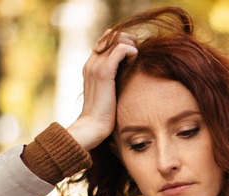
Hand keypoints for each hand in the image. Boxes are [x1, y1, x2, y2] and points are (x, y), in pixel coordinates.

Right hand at [66, 30, 137, 149]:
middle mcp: (91, 62)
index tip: (132, 55)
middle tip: (137, 54)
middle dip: (128, 40)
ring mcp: (96, 66)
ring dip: (131, 45)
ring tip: (136, 59)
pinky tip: (134, 63)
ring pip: (116, 39)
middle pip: (110, 35)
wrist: (93, 126)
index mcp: (91, 66)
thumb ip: (114, 80)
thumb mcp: (109, 93)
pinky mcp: (104, 72)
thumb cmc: (104, 115)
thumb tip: (129, 74)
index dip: (121, 41)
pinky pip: (121, 49)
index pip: (105, 40)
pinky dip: (131, 51)